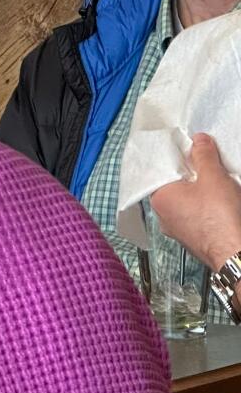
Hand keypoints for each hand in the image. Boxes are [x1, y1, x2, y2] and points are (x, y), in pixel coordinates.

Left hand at [151, 133, 240, 270]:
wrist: (236, 252)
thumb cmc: (220, 216)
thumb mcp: (213, 176)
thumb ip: (203, 155)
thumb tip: (198, 140)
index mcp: (159, 198)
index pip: (160, 172)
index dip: (176, 160)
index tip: (190, 151)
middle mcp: (163, 216)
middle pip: (174, 188)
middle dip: (190, 176)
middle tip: (207, 166)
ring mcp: (177, 230)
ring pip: (185, 204)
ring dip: (199, 193)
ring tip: (217, 184)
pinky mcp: (193, 240)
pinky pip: (196, 218)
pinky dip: (205, 209)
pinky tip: (220, 204)